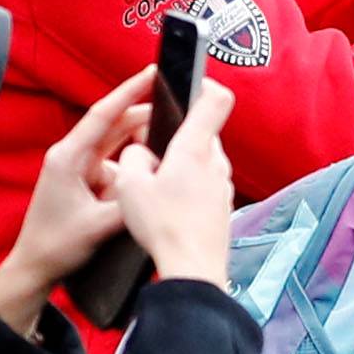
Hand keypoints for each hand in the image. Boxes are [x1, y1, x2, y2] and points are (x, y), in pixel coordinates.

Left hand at [0, 69, 153, 334]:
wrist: (35, 266)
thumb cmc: (57, 244)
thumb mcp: (99, 225)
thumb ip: (129, 202)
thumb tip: (156, 183)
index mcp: (68, 157)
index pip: (102, 114)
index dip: (129, 92)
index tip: (151, 74)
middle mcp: (72, 156)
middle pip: (113, 125)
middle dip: (143, 115)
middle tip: (176, 108)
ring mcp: (79, 168)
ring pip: (116, 146)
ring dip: (140, 143)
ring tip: (170, 141)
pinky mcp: (85, 182)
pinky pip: (115, 166)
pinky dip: (133, 166)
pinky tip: (152, 171)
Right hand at [112, 77, 236, 287]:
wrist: (192, 270)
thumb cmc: (162, 226)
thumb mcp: (130, 186)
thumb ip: (134, 156)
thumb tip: (142, 151)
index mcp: (196, 148)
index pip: (216, 99)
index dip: (204, 83)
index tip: (187, 83)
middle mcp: (216, 163)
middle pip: (202, 130)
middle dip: (176, 131)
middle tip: (148, 146)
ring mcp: (223, 186)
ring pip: (202, 158)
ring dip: (181, 160)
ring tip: (154, 181)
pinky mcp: (222, 206)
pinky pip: (204, 182)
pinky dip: (188, 183)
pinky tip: (168, 202)